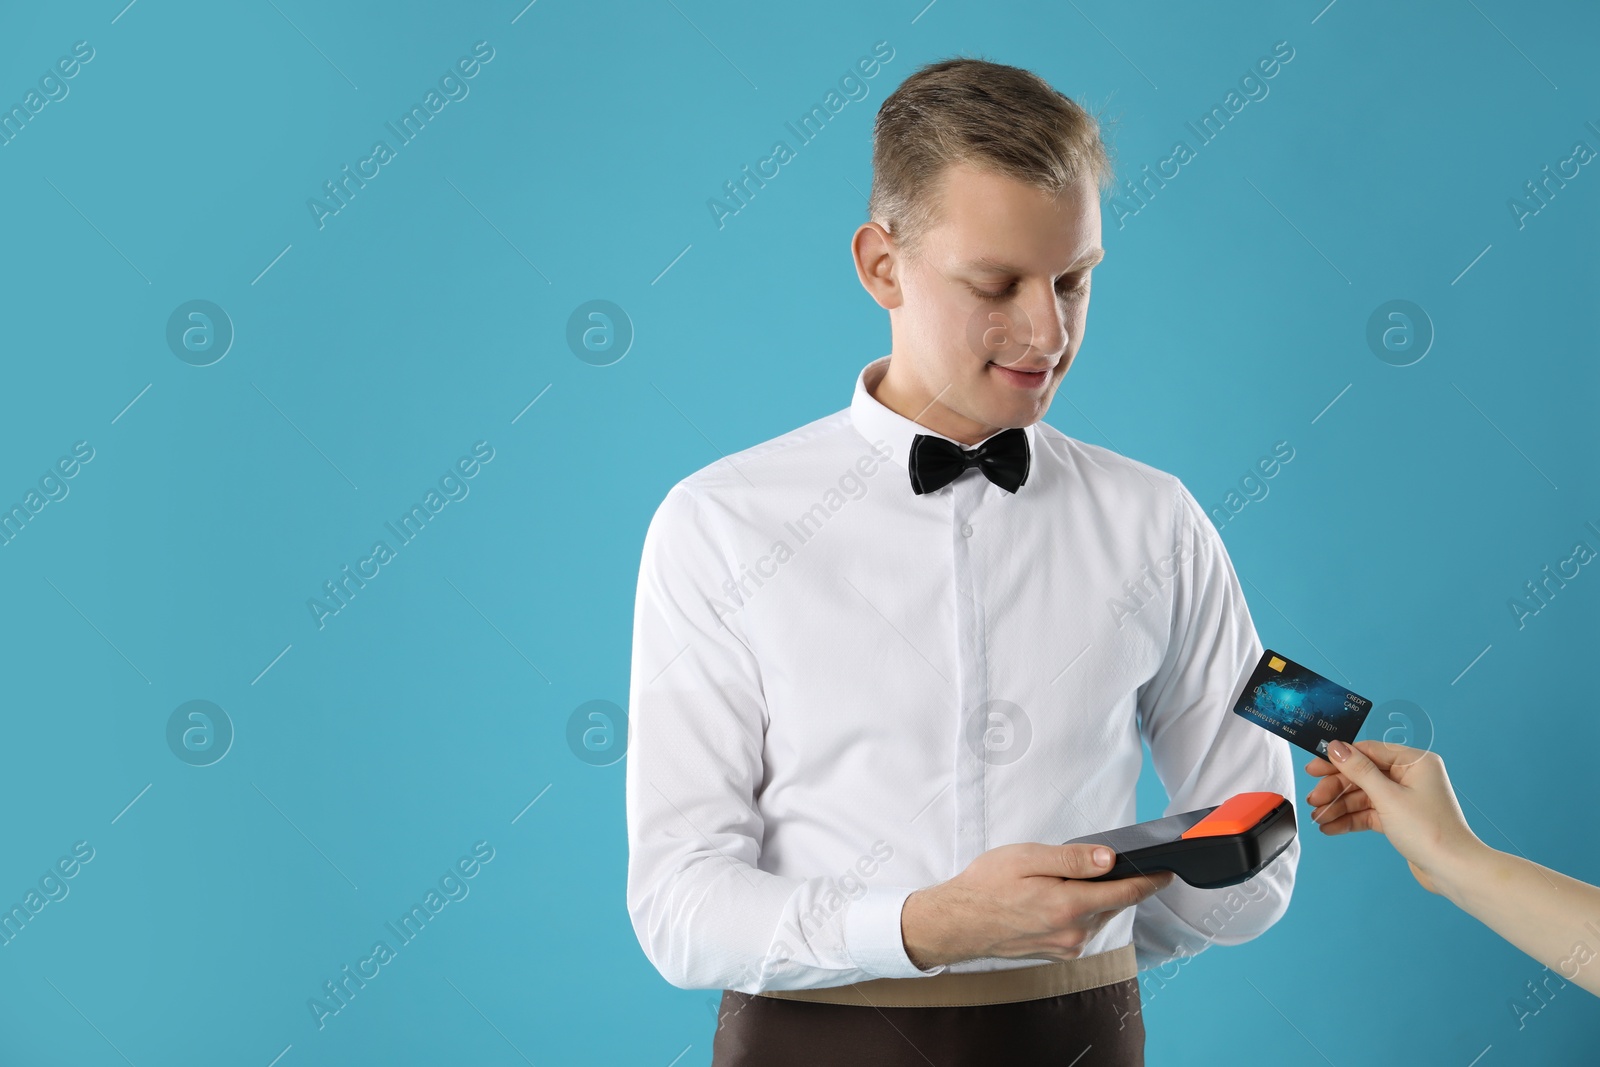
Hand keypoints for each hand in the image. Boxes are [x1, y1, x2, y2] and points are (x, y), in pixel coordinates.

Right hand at [900, 842, 1174, 968]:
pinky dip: (1081, 910)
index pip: (1126, 892)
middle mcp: (1075, 932)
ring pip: (1098, 915)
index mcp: (1070, 906)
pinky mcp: (1059, 952)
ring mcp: (1068, 946)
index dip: (1150, 880)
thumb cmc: (988, 885)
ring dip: (1095, 896)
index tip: (1167, 871)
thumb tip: (1109, 859)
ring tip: (1066, 877)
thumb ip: (1072, 859)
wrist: (959, 922)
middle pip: (1114, 903)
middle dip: (1118, 883)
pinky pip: (1083, 927)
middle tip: (1104, 861)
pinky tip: (1057, 896)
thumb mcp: (1028, 858)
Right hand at [1304, 740, 1484, 894]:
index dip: (1339, 759)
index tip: (1315, 766)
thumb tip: (1337, 748)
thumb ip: (1359, 771)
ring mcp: (1405, 798)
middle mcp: (1410, 777)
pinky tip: (1331, 827)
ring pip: (1363, 796)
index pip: (1368, 752)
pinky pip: (1369, 813)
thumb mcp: (1388, 797)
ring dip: (1340, 807)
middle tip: (1314, 799)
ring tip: (1319, 818)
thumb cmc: (1431, 832)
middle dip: (1336, 789)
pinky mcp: (1400, 818)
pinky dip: (1350, 820)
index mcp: (1415, 762)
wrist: (1453, 871)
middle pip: (1362, 776)